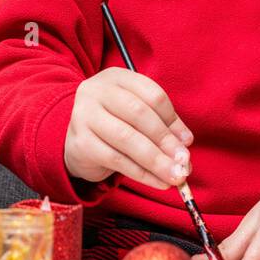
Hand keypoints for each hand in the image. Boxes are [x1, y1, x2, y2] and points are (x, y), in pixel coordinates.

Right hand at [63, 67, 193, 191]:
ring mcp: (84, 115)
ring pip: (127, 138)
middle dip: (165, 140)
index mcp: (116, 77)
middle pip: (139, 113)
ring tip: (175, 176)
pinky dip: (141, 173)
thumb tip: (185, 142)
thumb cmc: (112, 124)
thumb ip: (161, 124)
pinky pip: (116, 160)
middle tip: (184, 162)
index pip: (152, 94)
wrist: (73, 140)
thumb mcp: (136, 115)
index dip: (172, 120)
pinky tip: (158, 181)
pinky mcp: (80, 142)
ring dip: (156, 160)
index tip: (186, 141)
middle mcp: (97, 91)